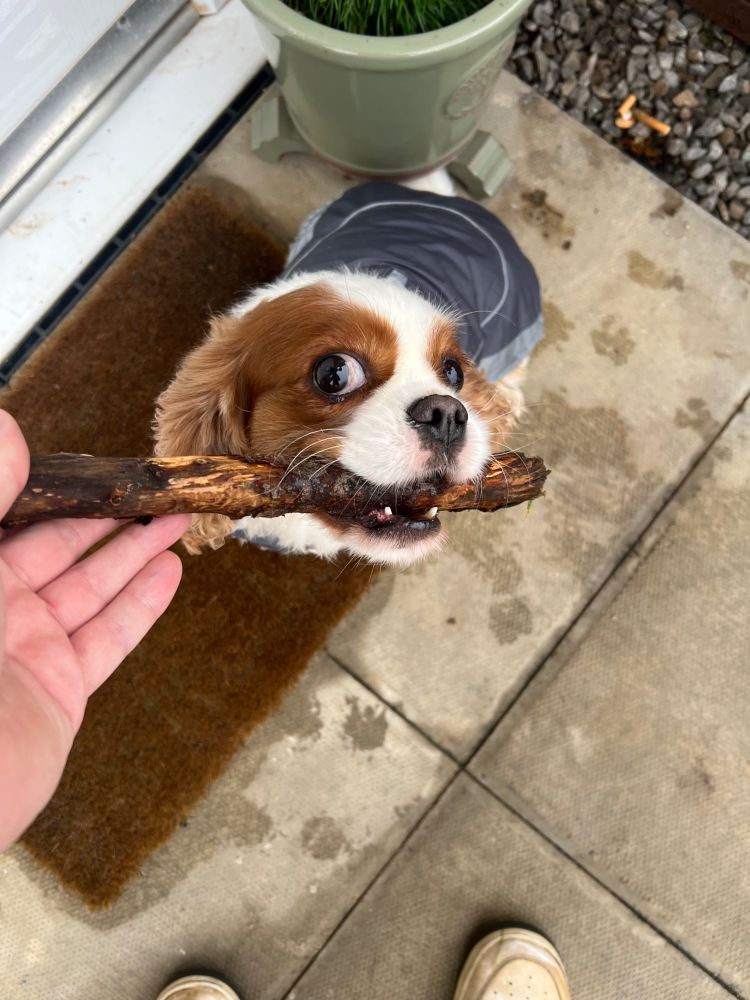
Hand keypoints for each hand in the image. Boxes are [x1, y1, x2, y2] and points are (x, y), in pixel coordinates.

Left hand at [0, 410, 189, 850]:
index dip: (49, 483)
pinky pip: (105, 638)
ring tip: (174, 516)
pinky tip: (168, 573)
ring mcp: (22, 648)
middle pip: (56, 544)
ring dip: (134, 550)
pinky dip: (140, 605)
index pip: (7, 514)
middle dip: (105, 512)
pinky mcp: (54, 691)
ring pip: (89, 586)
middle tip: (149, 481)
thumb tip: (6, 429)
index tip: (88, 457)